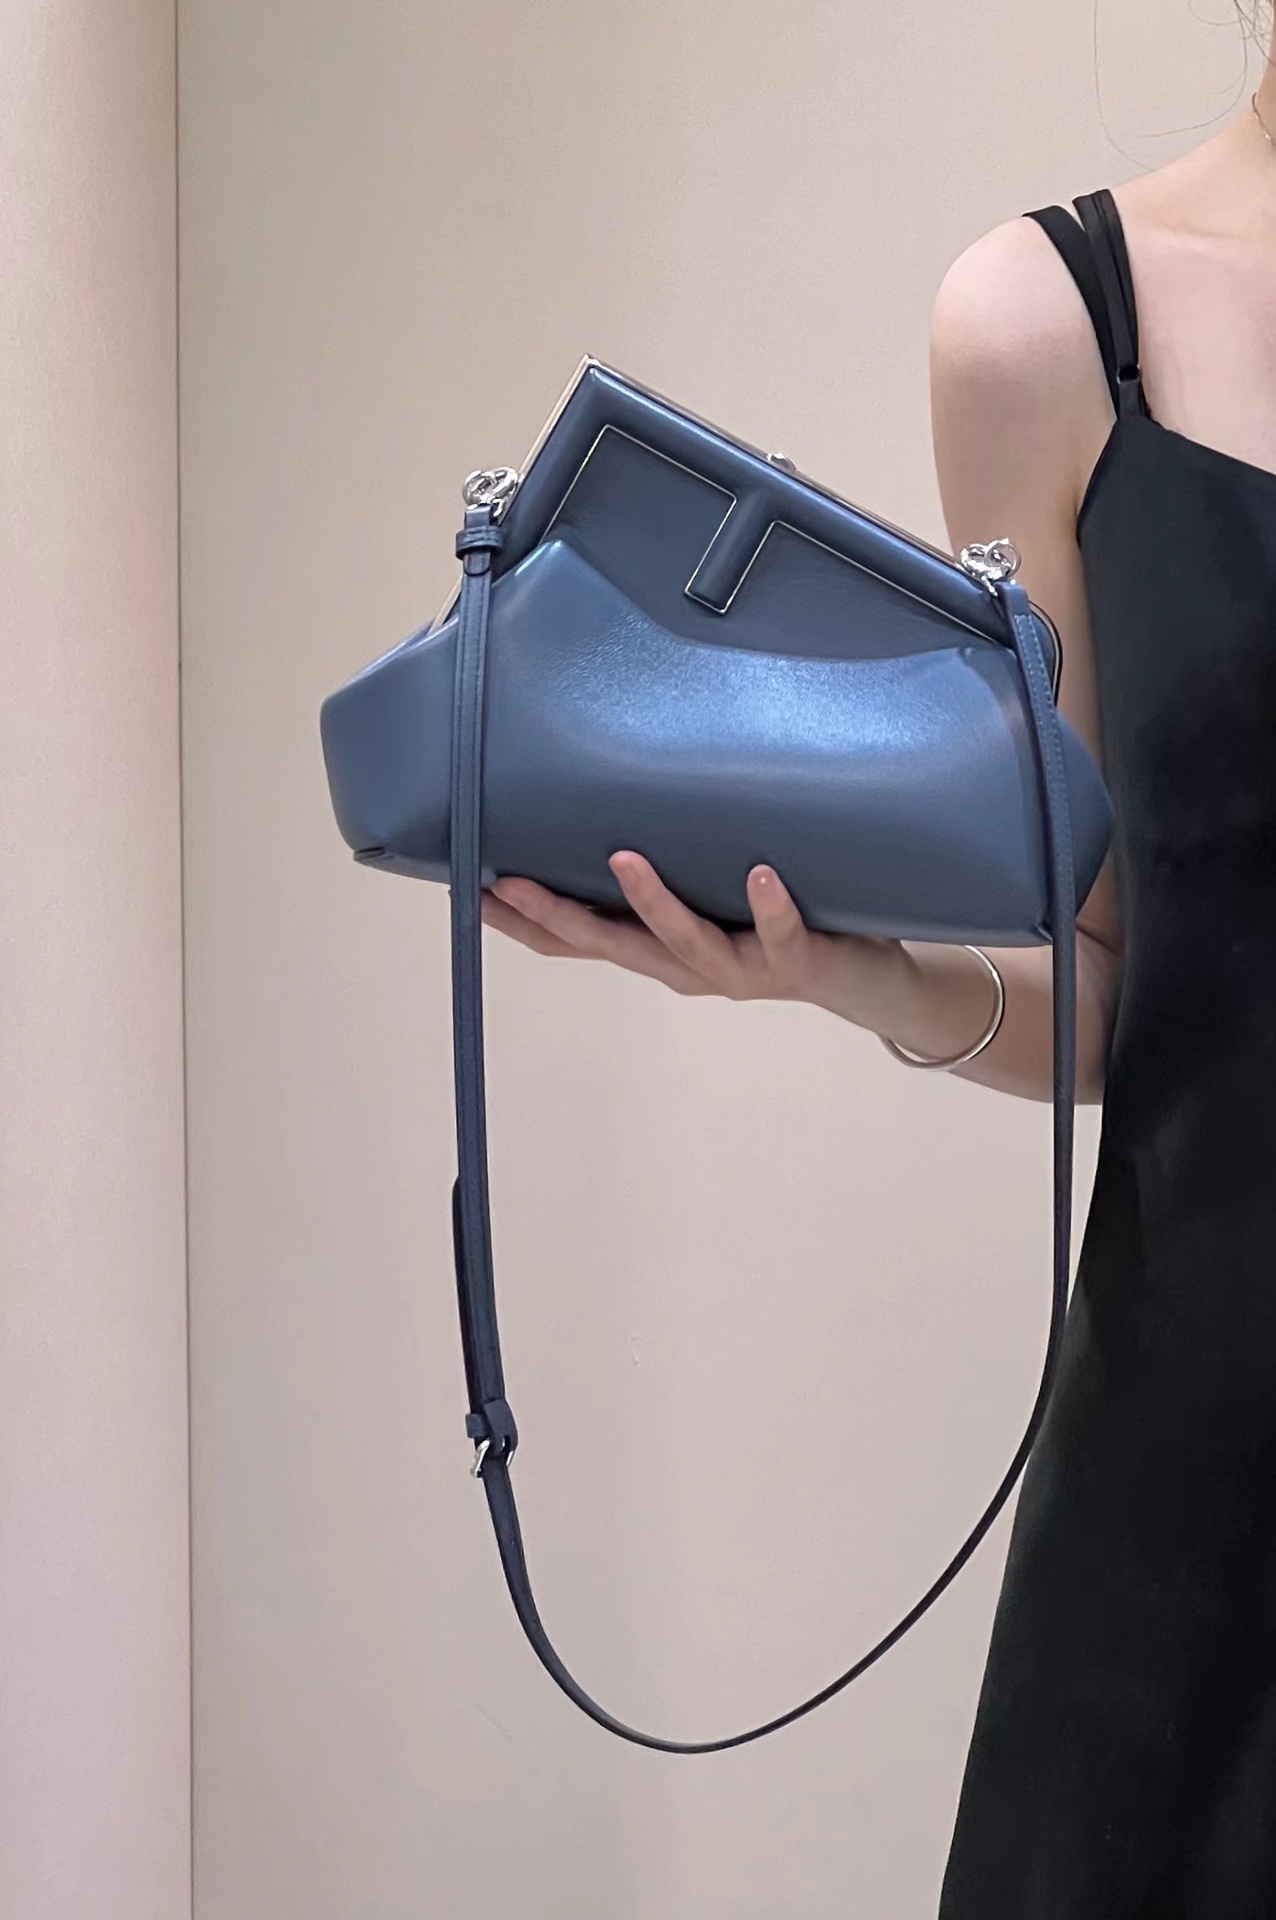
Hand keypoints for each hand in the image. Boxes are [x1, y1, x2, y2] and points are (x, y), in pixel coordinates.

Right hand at [479, 851, 909, 1023]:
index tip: (472, 890)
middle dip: (557, 915)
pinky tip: (759, 871)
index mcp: (658, 951)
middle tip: (510, 883)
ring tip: (624, 859)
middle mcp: (688, 966)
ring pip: (685, 940)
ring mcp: (741, 968)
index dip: (522, 923)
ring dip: (652, 902)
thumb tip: (609, 806)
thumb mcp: (705, 899)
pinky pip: (780, 931)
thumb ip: (662, 866)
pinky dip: (768, 904)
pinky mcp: (796, 960)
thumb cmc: (773, 926)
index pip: (576, 942)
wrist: (860, 978)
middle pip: (610, 945)